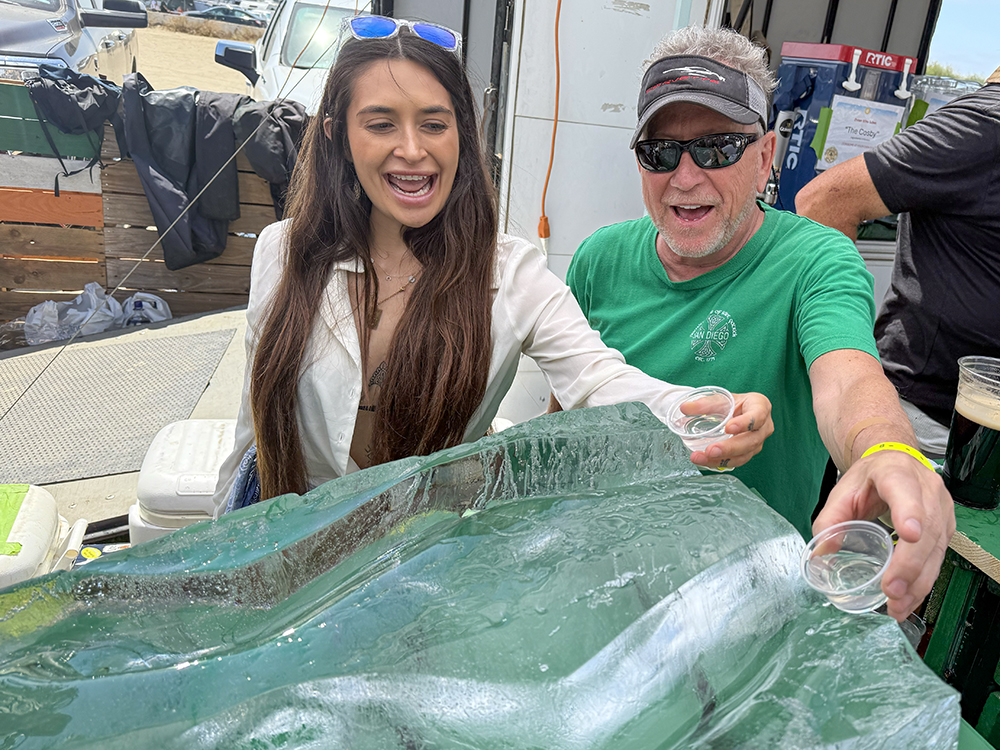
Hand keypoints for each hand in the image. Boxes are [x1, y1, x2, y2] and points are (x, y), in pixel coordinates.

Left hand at [690, 392, 772, 469]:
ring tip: (701, 458)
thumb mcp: (721, 398)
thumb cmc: (733, 403)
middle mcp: (764, 426)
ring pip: (744, 455)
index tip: (728, 428)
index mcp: (760, 406)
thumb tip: (684, 408)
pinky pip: (737, 461)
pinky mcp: (749, 453)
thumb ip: (704, 403)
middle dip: (729, 448)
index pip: (757, 416)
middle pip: (751, 441)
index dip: (744, 423)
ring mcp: (758, 442)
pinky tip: (705, 462)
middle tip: (710, 450)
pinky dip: (720, 463)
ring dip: (722, 459)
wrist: (737, 411)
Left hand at [814, 449, 954, 621]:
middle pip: (926, 529)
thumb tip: (823, 552)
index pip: (904, 489)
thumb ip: (830, 519)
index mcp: (896, 473)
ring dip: (918, 582)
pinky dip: (923, 582)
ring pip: (936, 549)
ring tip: (898, 605)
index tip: (908, 535)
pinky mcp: (947, 528)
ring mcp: (942, 509)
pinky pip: (939, 559)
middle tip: (892, 590)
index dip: (909, 512)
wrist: (895, 464)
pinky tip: (909, 600)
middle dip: (909, 565)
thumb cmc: (869, 479)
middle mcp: (927, 489)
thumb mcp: (843, 491)